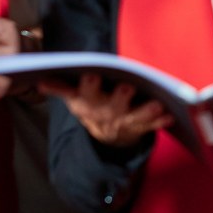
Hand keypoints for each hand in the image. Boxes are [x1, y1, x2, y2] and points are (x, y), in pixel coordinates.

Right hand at [40, 74, 171, 146]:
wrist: (104, 137)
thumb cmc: (90, 106)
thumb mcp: (73, 98)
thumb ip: (60, 87)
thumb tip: (41, 78)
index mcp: (87, 104)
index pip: (85, 94)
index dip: (88, 86)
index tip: (91, 74)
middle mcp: (105, 115)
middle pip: (112, 107)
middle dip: (119, 98)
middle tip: (127, 87)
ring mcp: (124, 123)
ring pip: (135, 117)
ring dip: (145, 111)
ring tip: (157, 104)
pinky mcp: (140, 128)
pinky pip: (151, 126)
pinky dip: (160, 122)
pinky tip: (170, 115)